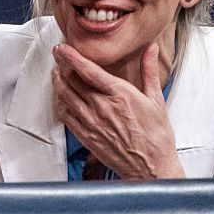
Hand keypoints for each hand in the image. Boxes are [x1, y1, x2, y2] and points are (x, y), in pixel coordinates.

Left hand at [51, 43, 184, 180]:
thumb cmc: (156, 135)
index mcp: (120, 95)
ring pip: (65, 96)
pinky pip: (65, 115)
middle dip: (62, 66)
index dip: (71, 57)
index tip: (62, 48)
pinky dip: (60, 102)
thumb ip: (149, 71)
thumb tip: (152, 48)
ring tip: (56, 73)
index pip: (89, 71)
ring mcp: (91, 122)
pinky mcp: (85, 135)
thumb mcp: (156, 100)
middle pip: (72, 81)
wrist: (150, 166)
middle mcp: (102, 107)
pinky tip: (61, 97)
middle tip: (59, 56)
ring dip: (58, 82)